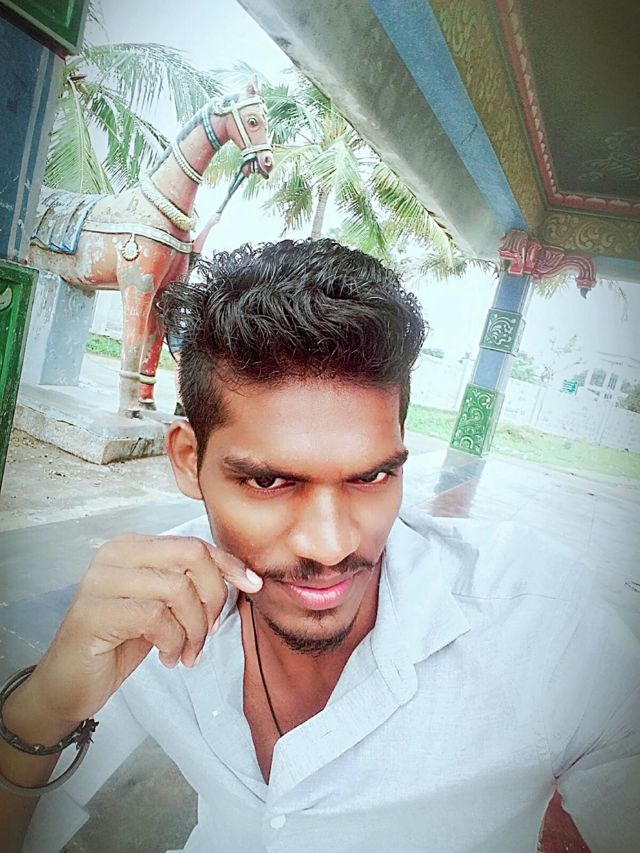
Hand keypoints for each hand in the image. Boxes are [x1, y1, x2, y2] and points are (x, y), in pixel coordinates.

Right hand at [25, 534, 261, 728]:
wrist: (70, 683)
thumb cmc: (120, 642)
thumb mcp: (163, 607)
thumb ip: (191, 585)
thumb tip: (244, 578)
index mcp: (133, 545)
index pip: (194, 543)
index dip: (229, 564)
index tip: (253, 586)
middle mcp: (115, 554)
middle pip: (191, 557)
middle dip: (212, 598)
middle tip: (208, 633)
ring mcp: (101, 580)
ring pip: (177, 589)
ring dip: (193, 628)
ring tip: (186, 652)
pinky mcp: (94, 611)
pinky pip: (155, 617)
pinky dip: (172, 641)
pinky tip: (168, 657)